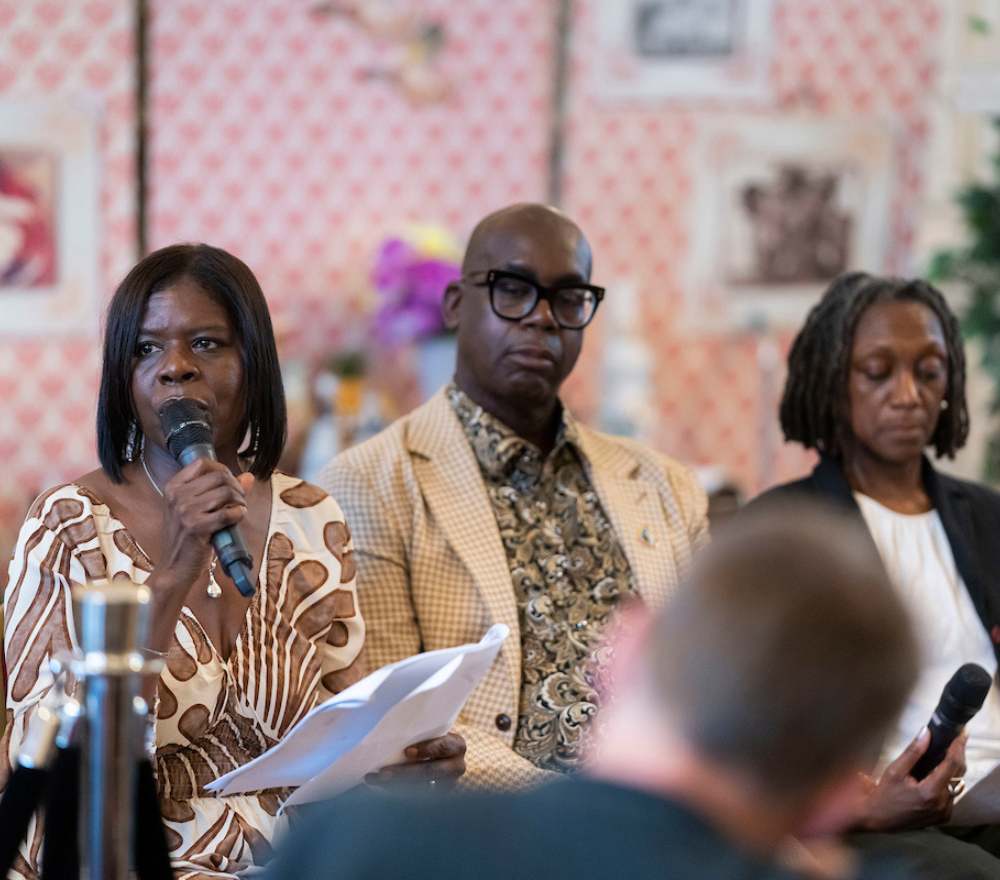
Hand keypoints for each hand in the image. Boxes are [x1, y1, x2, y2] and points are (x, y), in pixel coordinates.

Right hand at [156, 458, 252, 591]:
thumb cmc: (186, 537)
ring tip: (239, 509)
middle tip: (239, 498)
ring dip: (240, 500)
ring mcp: (185, 511)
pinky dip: (239, 513)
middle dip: (236, 486)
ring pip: (226, 492)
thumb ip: (221, 490)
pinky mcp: (196, 528)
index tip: (229, 481)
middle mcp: (177, 496)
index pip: (202, 463)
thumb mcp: (196, 509)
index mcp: (173, 487)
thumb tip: (249, 476)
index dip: (221, 468)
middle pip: (218, 476)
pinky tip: (238, 517)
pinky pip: (227, 513)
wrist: (174, 568)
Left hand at [365, 733, 466, 790]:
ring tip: (372, 780)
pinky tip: (379, 787)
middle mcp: (457, 766)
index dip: (426, 750)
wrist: (442, 755)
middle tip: (382, 773)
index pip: (443, 747)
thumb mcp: (432, 729)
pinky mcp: (437, 798)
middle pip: (430, 772)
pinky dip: (397, 793)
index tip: (407, 752)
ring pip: (422, 789)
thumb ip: (419, 727)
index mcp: (456, 744)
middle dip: (404, 773)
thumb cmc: (431, 735)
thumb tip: (384, 713)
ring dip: (395, 786)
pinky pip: (417, 799)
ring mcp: (448, 785)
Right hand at [856, 729, 966, 831]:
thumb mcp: (895, 770)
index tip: (960, 734)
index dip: (957, 747)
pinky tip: (938, 774)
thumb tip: (926, 732)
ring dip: (953, 768)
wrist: (879, 819)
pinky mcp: (944, 816)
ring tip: (946, 753)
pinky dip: (948, 781)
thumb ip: (913, 752)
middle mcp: (942, 804)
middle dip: (958, 755)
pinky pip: (952, 794)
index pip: (951, 765)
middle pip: (958, 774)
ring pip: (957, 784)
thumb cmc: (885, 794)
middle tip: (955, 739)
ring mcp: (944, 812)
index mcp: (930, 792)